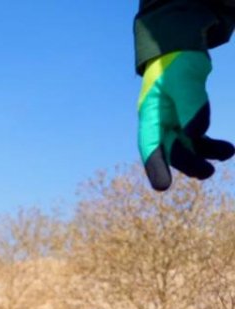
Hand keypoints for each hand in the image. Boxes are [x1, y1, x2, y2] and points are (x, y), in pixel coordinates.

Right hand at [139, 50, 234, 190]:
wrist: (179, 51)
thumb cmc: (177, 63)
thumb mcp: (185, 79)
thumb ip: (192, 105)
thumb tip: (197, 133)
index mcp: (150, 115)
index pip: (151, 145)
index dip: (155, 167)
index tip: (163, 188)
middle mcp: (160, 124)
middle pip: (171, 150)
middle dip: (189, 163)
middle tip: (207, 172)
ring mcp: (173, 124)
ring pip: (187, 147)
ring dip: (205, 155)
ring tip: (227, 153)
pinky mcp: (187, 121)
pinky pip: (199, 140)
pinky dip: (211, 146)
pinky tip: (227, 150)